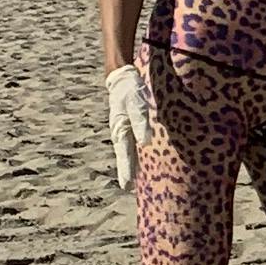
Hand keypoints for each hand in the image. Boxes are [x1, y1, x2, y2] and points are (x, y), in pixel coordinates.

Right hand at [106, 66, 150, 191]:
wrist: (122, 75)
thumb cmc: (130, 89)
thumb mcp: (136, 104)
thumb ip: (140, 122)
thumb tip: (144, 142)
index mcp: (121, 129)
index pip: (125, 154)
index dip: (127, 170)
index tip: (127, 186)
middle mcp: (121, 131)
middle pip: (124, 156)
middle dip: (127, 172)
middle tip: (128, 189)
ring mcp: (124, 128)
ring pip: (127, 150)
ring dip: (131, 164)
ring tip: (133, 180)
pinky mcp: (129, 123)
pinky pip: (131, 142)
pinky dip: (134, 153)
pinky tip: (140, 158)